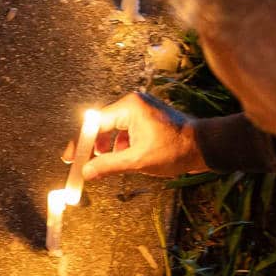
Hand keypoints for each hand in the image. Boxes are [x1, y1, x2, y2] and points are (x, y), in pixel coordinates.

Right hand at [60, 91, 206, 182]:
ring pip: (115, 129)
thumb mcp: (138, 160)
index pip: (94, 123)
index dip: (80, 142)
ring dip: (110, 147)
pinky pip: (127, 129)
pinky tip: (125, 158)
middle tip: (86, 164)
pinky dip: (122, 144)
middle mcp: (134, 103)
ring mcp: (143, 109)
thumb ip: (108, 165)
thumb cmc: (175, 150)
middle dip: (95, 146)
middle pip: (103, 124)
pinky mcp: (149, 117)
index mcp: (130, 107)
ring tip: (110, 164)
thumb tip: (86, 172)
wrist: (205, 147)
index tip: (70, 157)